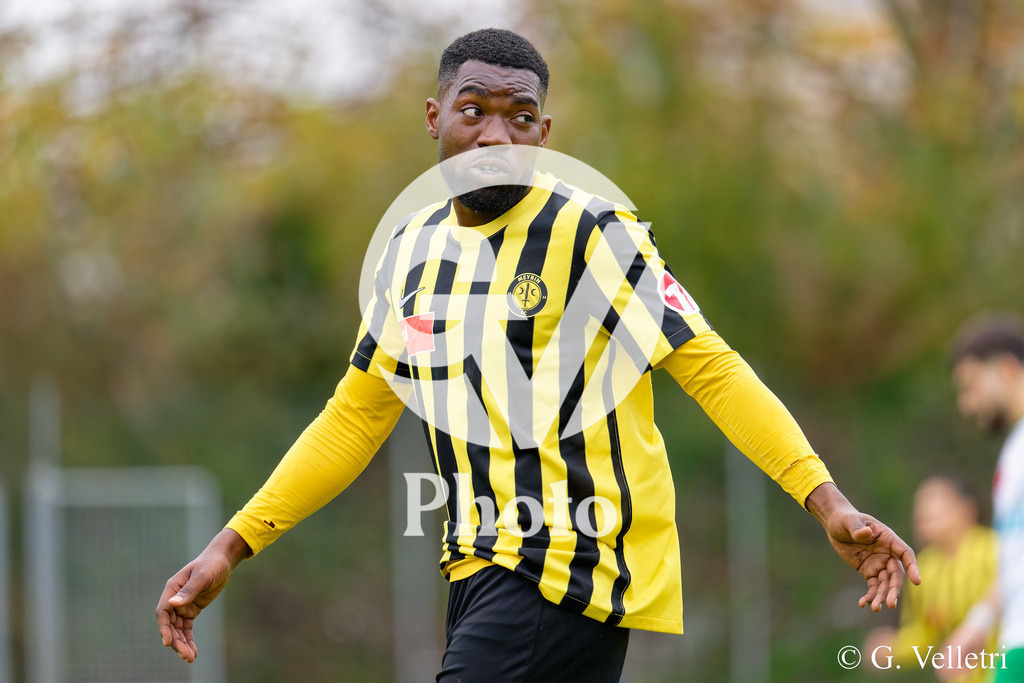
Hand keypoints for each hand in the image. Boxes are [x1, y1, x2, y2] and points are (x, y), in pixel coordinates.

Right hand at [155, 529, 250, 661]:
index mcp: (171, 589)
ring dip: (182, 644)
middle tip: (185, 656)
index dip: (164, 628)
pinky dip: (189, 639)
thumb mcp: (202, 576)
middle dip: (176, 641)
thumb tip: (172, 604)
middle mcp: (174, 599)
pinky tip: (193, 651)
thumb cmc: (211, 564)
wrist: (222, 560)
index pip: (163, 612)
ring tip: (190, 658)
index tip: (167, 643)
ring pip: (178, 629)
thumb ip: (188, 590)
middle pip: (170, 625)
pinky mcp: (191, 610)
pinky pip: (187, 628)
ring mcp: (182, 606)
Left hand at [806, 483, 920, 611]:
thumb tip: (867, 533)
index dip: (913, 567)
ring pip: (886, 584)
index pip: (905, 554)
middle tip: (890, 604)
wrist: (835, 525)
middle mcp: (888, 554)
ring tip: (874, 608)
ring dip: (882, 597)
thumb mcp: (850, 521)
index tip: (917, 581)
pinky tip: (863, 604)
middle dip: (894, 589)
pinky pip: (873, 586)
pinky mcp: (869, 571)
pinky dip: (870, 595)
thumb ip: (858, 528)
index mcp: (888, 539)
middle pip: (896, 574)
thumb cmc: (846, 519)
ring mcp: (879, 564)